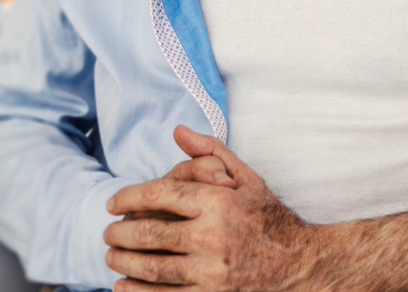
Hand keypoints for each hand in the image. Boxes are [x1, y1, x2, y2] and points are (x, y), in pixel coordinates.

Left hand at [104, 126, 313, 290]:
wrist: (300, 266)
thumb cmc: (270, 220)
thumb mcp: (247, 179)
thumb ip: (211, 153)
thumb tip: (178, 131)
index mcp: (219, 201)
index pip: (159, 193)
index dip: (128, 197)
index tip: (111, 202)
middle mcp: (212, 236)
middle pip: (147, 233)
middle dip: (118, 233)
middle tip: (107, 233)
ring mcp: (211, 271)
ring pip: (150, 266)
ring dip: (122, 262)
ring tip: (111, 256)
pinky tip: (123, 286)